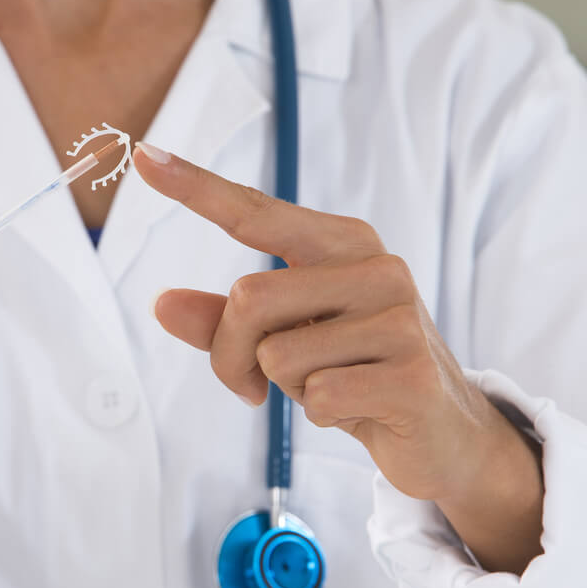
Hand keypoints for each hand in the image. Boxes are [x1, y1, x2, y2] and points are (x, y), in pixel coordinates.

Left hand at [134, 142, 543, 572]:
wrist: (444, 432)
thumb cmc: (353, 372)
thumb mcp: (285, 342)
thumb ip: (224, 321)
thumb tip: (162, 304)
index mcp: (342, 245)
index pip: (255, 212)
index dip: (196, 187)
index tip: (142, 155)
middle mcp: (375, 268)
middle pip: (248, 298)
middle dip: (230, 356)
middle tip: (250, 385)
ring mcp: (399, 318)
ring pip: (276, 355)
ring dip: (281, 389)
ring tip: (325, 389)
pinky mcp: (412, 373)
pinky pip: (317, 398)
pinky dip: (320, 415)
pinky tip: (357, 409)